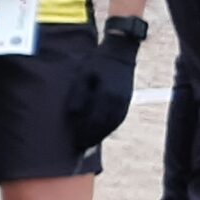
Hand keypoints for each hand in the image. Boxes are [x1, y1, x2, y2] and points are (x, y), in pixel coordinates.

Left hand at [66, 26, 143, 151]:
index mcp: (107, 96)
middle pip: (104, 127)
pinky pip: (117, 120)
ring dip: (100, 135)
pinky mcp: (126, 101)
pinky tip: (100, 131)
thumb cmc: (98, 61)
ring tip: (88, 143)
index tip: (75, 142)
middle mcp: (118, 103)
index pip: (94, 122)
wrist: (120, 52)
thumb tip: (74, 114)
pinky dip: (108, 128)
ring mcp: (124, 102)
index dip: (84, 133)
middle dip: (91, 138)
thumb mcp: (83, 75)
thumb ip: (79, 95)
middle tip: (79, 148)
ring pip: (112, 125)